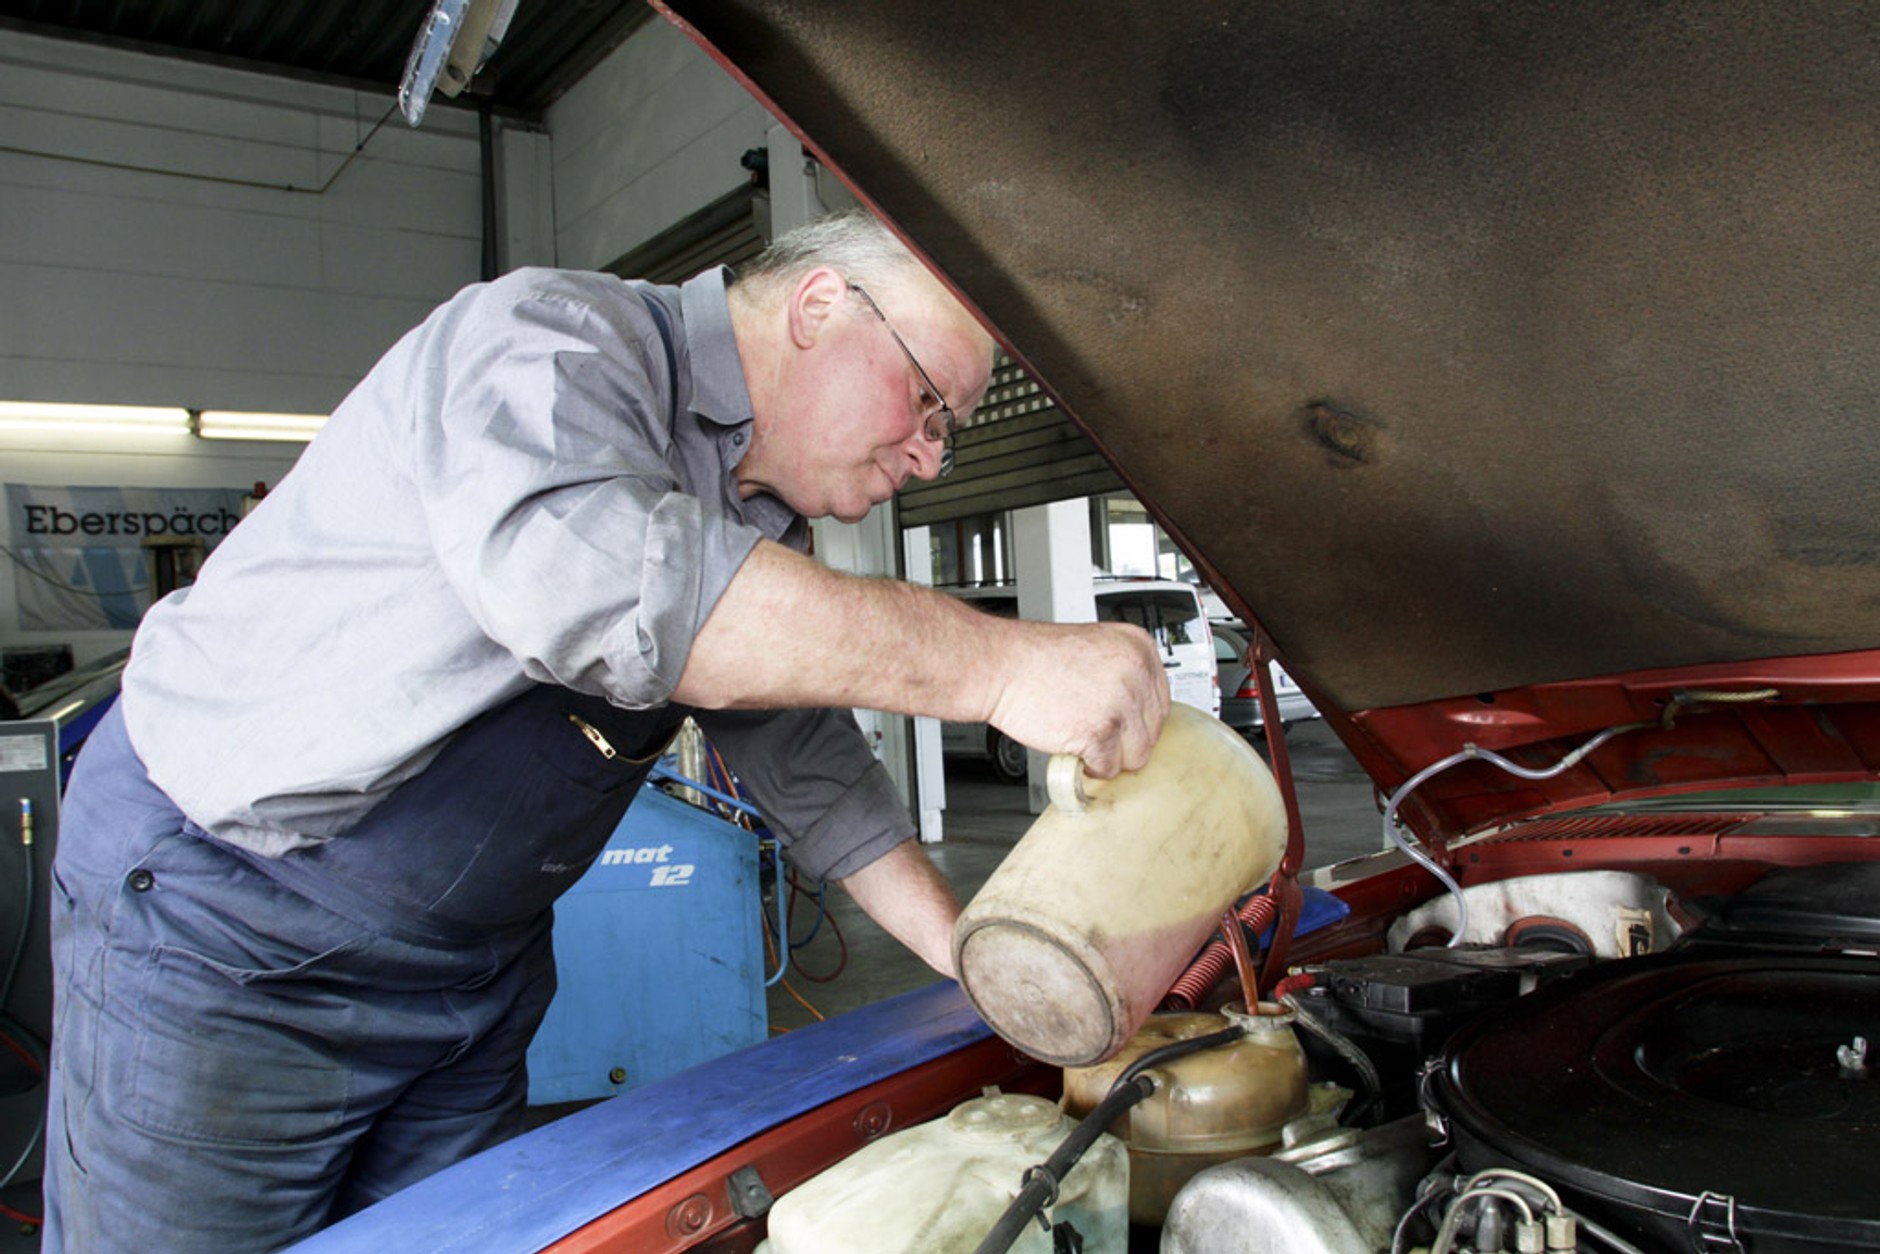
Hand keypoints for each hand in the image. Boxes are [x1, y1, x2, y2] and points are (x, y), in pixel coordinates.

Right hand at [984, 621, 1169, 778]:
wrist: (1000, 666)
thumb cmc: (1034, 659)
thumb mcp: (1094, 649)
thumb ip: (1122, 676)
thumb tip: (1139, 714)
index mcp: (1138, 647)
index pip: (1161, 700)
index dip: (1138, 719)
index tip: (1123, 725)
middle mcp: (1135, 672)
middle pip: (1152, 730)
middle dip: (1125, 740)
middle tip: (1098, 734)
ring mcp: (1119, 703)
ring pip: (1137, 754)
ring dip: (1109, 756)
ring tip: (1084, 742)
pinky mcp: (1099, 733)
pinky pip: (1109, 767)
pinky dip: (1090, 767)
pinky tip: (1074, 750)